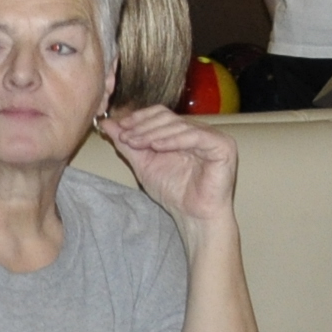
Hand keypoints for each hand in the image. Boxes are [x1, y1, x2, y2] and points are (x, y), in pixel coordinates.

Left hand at [100, 104, 237, 228]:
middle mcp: (201, 131)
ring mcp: (214, 137)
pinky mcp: (223, 146)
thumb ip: (129, 144)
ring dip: (153, 132)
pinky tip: (156, 146)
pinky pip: (196, 136)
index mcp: (185, 133)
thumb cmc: (175, 193)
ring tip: (135, 142)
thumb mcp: (145, 165)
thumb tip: (108, 124)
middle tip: (125, 137)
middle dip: (143, 126)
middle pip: (169, 117)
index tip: (120, 126)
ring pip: (179, 125)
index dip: (140, 118)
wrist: (194, 216)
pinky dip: (174, 140)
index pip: (162, 114)